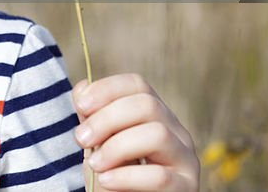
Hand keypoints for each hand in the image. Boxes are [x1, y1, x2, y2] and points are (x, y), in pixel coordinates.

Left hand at [72, 73, 199, 190]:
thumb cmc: (115, 178)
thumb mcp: (99, 145)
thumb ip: (92, 118)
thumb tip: (83, 87)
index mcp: (156, 116)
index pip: (137, 85)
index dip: (107, 89)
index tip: (80, 105)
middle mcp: (176, 132)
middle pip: (147, 105)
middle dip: (107, 119)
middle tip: (81, 139)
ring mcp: (185, 160)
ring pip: (158, 134)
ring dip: (117, 147)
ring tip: (95, 165)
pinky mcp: (186, 188)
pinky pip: (159, 176)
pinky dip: (126, 176)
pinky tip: (106, 180)